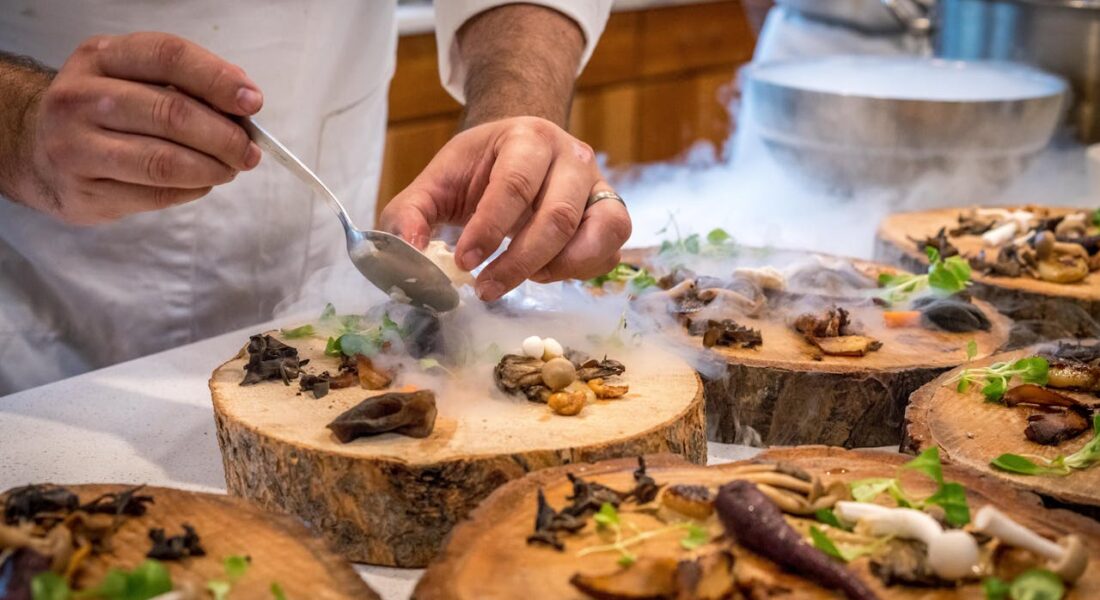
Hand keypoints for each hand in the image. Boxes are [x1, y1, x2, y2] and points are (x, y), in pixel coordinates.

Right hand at [22, 32, 262, 223]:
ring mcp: (75, 147)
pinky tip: (202, 183)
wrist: (37, 150)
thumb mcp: (133, 79)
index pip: (168, 57)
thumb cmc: (104, 111)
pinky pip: (155, 194)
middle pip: (172, 113)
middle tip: (249, 151)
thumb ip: (185, 84)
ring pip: (164, 161)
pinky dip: (192, 190)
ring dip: (212, 168)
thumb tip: (244, 102)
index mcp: (100, 57)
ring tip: (231, 169)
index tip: (253, 102)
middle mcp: (80, 98)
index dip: (217, 79)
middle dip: (225, 136)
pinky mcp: (84, 192)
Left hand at [380, 116, 630, 301]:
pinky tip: (546, 272)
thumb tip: (408, 253)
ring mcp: (599, 185)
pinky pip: (610, 250)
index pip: (514, 185)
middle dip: (519, 262)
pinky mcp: (611, 213)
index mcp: (527, 137)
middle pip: (558, 216)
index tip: (464, 263)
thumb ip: (410, 214)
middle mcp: (572, 156)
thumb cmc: (478, 169)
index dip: (489, 229)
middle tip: (486, 289)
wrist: (520, 151)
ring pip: (599, 233)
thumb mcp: (437, 182)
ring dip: (558, 268)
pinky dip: (581, 271)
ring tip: (524, 278)